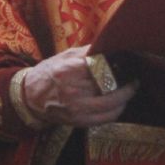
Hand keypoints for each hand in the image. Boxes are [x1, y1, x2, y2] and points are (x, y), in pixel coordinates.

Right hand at [22, 46, 137, 126]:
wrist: (30, 96)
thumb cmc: (50, 72)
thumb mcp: (66, 55)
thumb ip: (88, 51)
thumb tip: (110, 43)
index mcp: (69, 70)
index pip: (100, 67)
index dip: (116, 65)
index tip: (127, 61)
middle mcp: (72, 91)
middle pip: (108, 86)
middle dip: (124, 81)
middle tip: (134, 76)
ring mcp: (76, 109)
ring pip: (110, 104)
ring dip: (125, 97)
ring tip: (131, 88)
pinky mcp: (78, 121)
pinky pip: (105, 118)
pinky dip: (117, 110)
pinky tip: (121, 103)